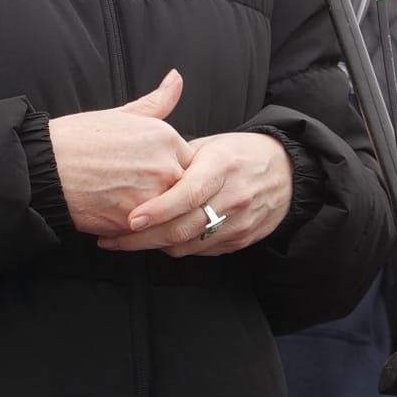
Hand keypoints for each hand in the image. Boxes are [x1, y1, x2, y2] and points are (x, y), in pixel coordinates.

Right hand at [48, 69, 193, 235]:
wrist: (44, 166)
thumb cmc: (78, 138)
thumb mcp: (122, 114)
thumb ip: (157, 102)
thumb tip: (177, 78)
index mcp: (165, 137)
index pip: (190, 163)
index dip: (171, 172)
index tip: (149, 174)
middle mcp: (165, 166)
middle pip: (183, 191)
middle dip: (167, 196)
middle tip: (137, 193)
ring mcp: (152, 196)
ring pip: (168, 215)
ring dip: (154, 216)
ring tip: (127, 207)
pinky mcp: (135, 223)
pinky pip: (148, 232)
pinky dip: (137, 231)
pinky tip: (118, 219)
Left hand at [99, 131, 291, 256]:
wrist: (287, 172)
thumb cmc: (238, 153)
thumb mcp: (211, 144)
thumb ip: (178, 159)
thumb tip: (140, 170)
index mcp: (222, 165)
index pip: (188, 193)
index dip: (157, 210)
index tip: (128, 219)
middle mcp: (234, 196)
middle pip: (183, 227)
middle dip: (141, 238)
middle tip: (109, 239)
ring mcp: (240, 222)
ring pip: (188, 245)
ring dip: (152, 246)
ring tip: (123, 241)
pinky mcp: (242, 240)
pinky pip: (201, 252)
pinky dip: (175, 247)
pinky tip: (155, 240)